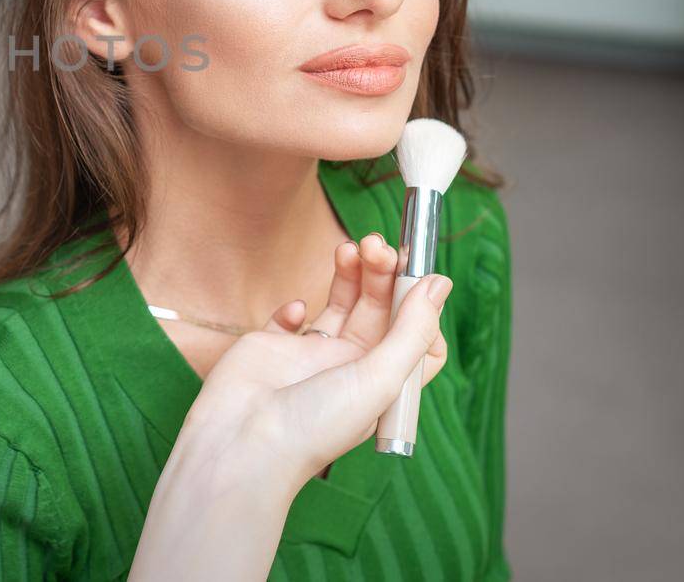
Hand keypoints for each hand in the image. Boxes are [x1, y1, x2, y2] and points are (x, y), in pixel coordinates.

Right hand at [186, 232, 451, 490]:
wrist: (243, 440)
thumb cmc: (315, 425)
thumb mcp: (380, 379)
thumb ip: (411, 330)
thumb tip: (440, 283)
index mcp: (384, 384)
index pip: (416, 339)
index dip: (421, 307)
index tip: (416, 277)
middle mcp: (351, 369)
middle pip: (379, 311)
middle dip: (382, 274)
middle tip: (376, 245)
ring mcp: (312, 357)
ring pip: (341, 304)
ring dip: (350, 274)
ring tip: (350, 248)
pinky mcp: (274, 347)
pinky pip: (292, 318)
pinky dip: (296, 306)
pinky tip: (298, 310)